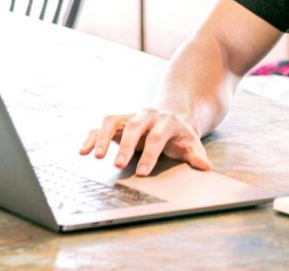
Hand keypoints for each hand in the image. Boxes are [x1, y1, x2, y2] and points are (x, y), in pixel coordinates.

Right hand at [79, 109, 211, 175]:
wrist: (173, 118)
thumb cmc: (181, 136)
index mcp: (167, 121)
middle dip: (126, 146)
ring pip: (113, 121)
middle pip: (134, 127)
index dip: (150, 154)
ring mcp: (131, 116)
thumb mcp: (192, 144)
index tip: (142, 172)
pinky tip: (83, 151)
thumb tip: (205, 167)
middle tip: (117, 165)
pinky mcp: (118, 121)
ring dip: (103, 138)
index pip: (157, 137)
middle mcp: (147, 115)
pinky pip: (101, 126)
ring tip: (96, 157)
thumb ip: (197, 156)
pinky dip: (92, 137)